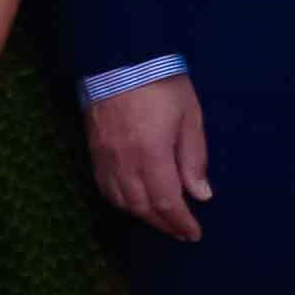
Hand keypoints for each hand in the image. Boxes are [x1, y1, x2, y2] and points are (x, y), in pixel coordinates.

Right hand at [89, 72, 212, 241]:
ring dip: (142, 216)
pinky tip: (134, 203)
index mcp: (151, 154)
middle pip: (142, 208)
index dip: (180, 222)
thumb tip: (201, 194)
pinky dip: (121, 202)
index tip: (193, 234)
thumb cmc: (163, 85)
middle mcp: (124, 163)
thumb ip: (194, 158)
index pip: (166, 202)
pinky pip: (105, 188)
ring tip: (161, 220)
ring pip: (121, 202)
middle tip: (180, 231)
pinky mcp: (93, 152)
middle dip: (163, 224)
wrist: (121, 60)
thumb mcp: (189, 117)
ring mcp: (104, 159)